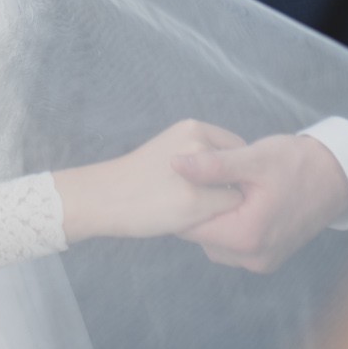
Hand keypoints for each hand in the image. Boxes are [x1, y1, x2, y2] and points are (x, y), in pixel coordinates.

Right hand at [56, 119, 245, 241]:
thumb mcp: (172, 149)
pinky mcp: (195, 201)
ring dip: (224, 205)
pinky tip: (189, 219)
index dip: (231, 171)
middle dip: (231, 187)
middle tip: (203, 198)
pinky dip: (216, 221)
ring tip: (193, 208)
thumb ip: (203, 154)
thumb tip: (238, 174)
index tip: (214, 185)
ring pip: (236, 194)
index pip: (236, 149)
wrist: (106, 195)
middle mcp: (199, 143)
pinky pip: (225, 214)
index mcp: (193, 127)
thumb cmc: (140, 176)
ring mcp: (198, 172)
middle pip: (240, 171)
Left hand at [171, 133, 347, 271]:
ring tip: (222, 186)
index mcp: (247, 237)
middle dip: (197, 208)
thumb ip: (213, 165)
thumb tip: (174, 164)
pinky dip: (227, 223)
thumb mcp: (252, 159)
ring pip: (214, 241)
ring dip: (212, 216)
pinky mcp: (266, 258)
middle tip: (202, 177)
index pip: (190, 227)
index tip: (181, 176)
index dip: (181, 199)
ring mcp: (261, 262)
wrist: (335, 177)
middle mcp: (253, 258)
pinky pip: (231, 245)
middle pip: (201, 236)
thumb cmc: (296, 164)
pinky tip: (234, 199)